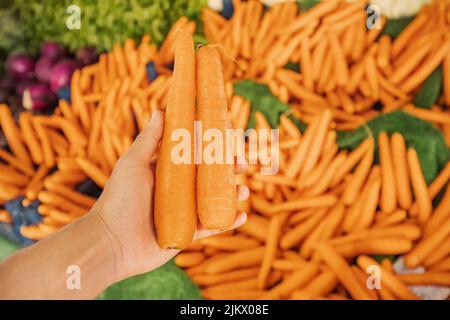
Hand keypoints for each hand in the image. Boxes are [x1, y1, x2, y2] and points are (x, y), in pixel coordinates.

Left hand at [91, 111, 248, 281]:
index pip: (193, 155)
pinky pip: (211, 227)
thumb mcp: (133, 163)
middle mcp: (176, 191)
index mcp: (165, 172)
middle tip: (241, 163)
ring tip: (243, 191)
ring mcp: (183, 213)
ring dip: (231, 195)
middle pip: (208, 177)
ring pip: (213, 201)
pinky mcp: (187, 235)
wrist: (111, 243)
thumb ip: (149, 139)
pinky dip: (227, 222)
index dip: (211, 147)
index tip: (226, 138)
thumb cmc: (119, 200)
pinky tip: (242, 216)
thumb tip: (160, 110)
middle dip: (227, 170)